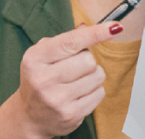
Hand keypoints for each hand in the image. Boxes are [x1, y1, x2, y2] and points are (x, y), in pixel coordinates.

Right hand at [11, 23, 120, 137]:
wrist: (29, 117)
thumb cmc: (38, 80)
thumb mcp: (42, 56)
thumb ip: (64, 40)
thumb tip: (86, 27)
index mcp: (35, 59)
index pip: (70, 42)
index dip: (95, 33)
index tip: (114, 27)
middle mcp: (43, 79)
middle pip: (88, 60)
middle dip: (87, 60)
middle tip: (75, 66)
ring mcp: (57, 99)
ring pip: (97, 76)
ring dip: (93, 75)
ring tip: (78, 80)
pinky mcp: (71, 114)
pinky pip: (99, 93)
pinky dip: (94, 90)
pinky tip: (80, 94)